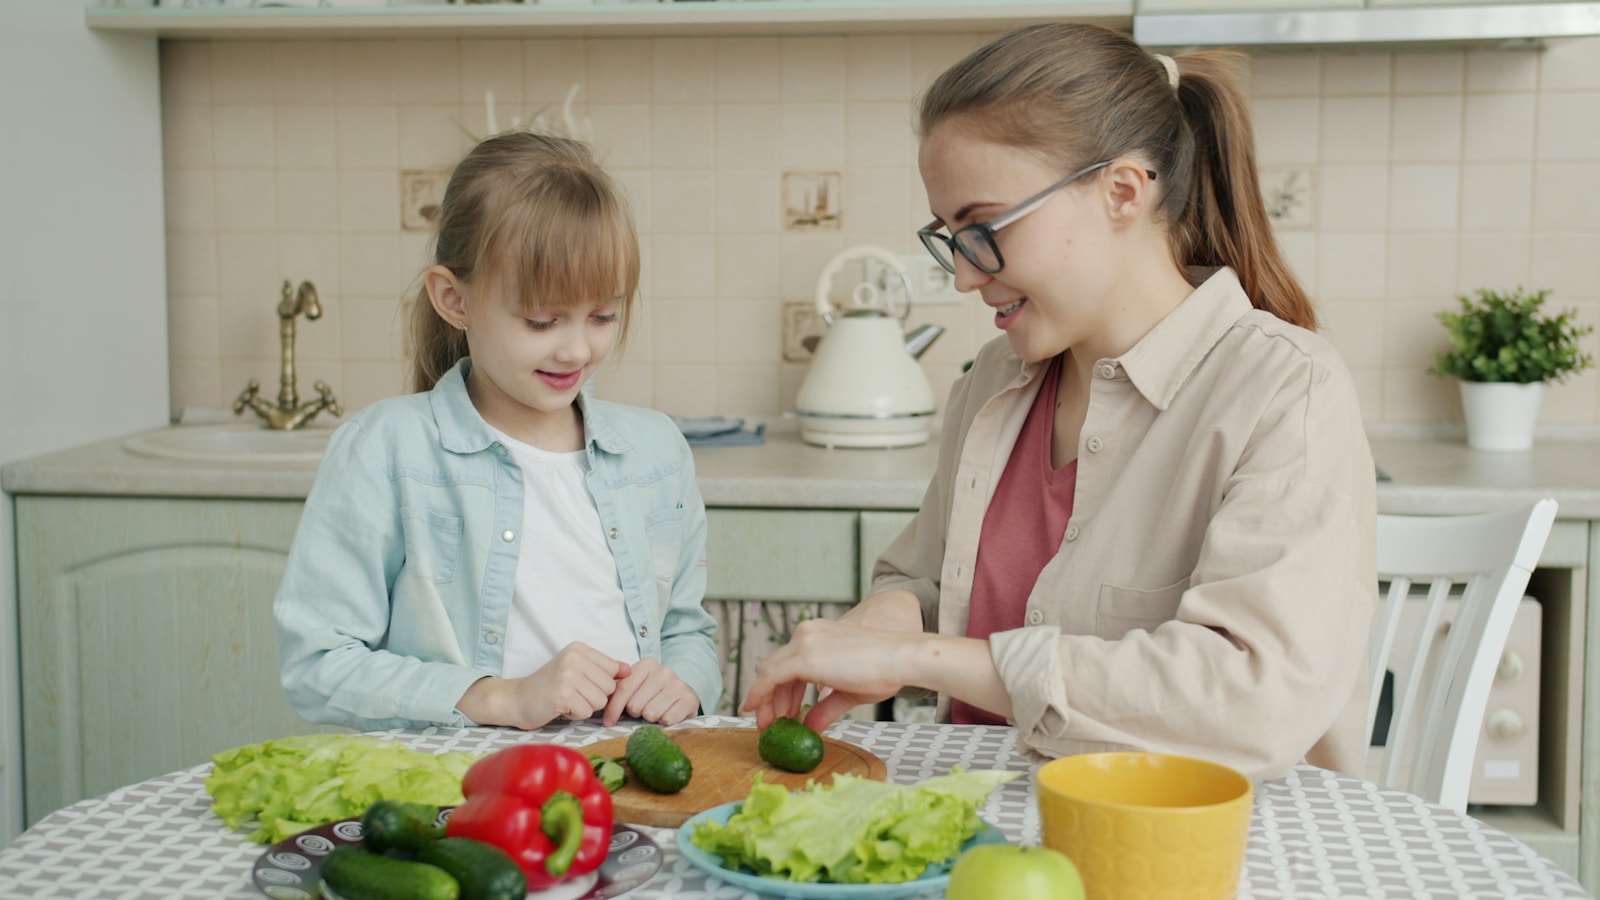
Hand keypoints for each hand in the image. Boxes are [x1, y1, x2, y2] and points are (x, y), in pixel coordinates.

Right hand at [458, 642, 630, 729]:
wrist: (516, 699)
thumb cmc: (550, 687)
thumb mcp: (577, 670)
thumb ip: (603, 669)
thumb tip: (630, 670)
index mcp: (580, 649)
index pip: (613, 669)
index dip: (602, 684)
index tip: (583, 685)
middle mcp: (575, 658)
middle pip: (609, 687)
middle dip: (593, 697)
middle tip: (572, 694)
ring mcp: (568, 675)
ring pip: (600, 701)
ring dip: (584, 707)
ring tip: (566, 700)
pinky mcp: (563, 694)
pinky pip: (586, 712)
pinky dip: (575, 715)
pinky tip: (560, 707)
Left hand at [603, 657, 698, 726]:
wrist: (684, 696)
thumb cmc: (654, 694)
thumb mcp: (636, 687)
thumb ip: (618, 691)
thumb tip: (599, 702)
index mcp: (646, 665)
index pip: (623, 689)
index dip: (613, 709)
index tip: (608, 722)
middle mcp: (664, 671)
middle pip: (635, 705)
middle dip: (636, 713)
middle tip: (643, 710)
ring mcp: (678, 684)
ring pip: (650, 714)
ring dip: (651, 719)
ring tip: (655, 712)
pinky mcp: (689, 699)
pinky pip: (667, 720)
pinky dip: (665, 722)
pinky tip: (667, 715)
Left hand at [741, 618, 911, 731]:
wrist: (900, 658)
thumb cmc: (884, 670)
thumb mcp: (848, 691)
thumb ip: (825, 707)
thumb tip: (810, 727)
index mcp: (817, 635)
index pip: (788, 661)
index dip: (779, 687)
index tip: (777, 709)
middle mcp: (806, 633)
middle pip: (774, 666)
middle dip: (769, 696)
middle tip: (769, 721)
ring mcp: (803, 643)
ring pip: (769, 671)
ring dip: (764, 699)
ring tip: (768, 723)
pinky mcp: (803, 657)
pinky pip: (770, 677)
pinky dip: (760, 694)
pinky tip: (759, 711)